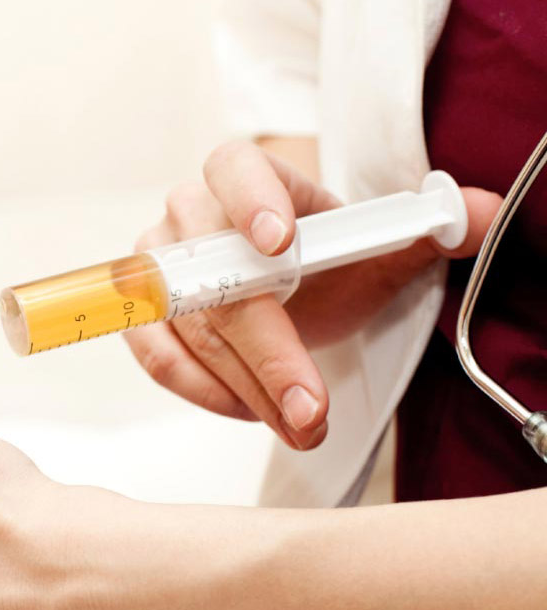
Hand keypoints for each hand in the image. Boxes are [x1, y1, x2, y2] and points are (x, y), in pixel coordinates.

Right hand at [125, 141, 503, 448]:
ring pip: (188, 328)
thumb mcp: (375, 246)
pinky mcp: (141, 315)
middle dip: (267, 351)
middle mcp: (188, 212)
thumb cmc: (321, 259)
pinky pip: (159, 356)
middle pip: (215, 277)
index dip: (252, 202)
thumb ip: (428, 230)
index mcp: (242, 172)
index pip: (234, 169)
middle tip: (310, 407)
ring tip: (300, 425)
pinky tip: (253, 411)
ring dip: (244, 386)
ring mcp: (157, 264)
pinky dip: (204, 392)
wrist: (281, 283)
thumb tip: (483, 214)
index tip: (280, 245)